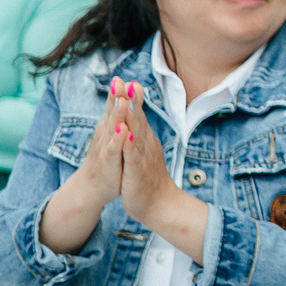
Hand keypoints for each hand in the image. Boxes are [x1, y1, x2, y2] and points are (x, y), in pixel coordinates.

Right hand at [38, 78, 136, 254]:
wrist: (92, 188)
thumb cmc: (107, 158)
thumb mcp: (112, 134)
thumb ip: (116, 115)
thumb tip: (121, 94)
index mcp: (108, 127)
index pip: (113, 106)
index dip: (117, 92)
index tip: (122, 76)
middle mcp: (105, 135)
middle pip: (111, 113)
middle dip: (116, 97)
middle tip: (120, 80)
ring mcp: (106, 148)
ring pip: (112, 129)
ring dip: (118, 115)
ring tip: (123, 101)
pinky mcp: (109, 163)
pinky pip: (114, 150)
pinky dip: (119, 140)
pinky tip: (124, 131)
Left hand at [112, 86, 174, 224]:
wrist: (161, 205)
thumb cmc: (150, 181)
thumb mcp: (144, 155)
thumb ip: (141, 138)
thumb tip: (137, 123)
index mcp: (145, 141)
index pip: (138, 116)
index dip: (132, 99)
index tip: (127, 80)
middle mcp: (146, 145)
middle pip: (138, 118)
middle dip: (130, 99)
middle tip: (124, 80)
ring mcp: (143, 157)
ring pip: (136, 133)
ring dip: (130, 115)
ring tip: (124, 98)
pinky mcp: (139, 171)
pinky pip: (133, 155)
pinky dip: (129, 142)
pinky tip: (124, 130)